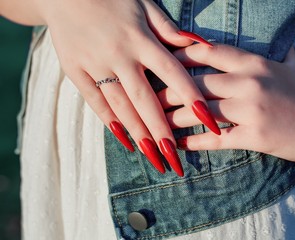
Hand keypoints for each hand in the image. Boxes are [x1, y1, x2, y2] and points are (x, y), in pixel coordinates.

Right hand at [35, 0, 218, 175]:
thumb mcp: (144, 3)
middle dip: (162, 133)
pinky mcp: (75, 71)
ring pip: (121, 106)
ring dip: (139, 135)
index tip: (210, 122)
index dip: (192, 98)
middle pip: (145, 100)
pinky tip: (127, 143)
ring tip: (155, 160)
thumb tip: (200, 47)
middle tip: (176, 161)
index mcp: (140, 38)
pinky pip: (95, 102)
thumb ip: (169, 28)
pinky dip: (111, 123)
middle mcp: (119, 55)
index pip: (172, 73)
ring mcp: (94, 64)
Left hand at [159, 43, 294, 161]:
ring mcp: (250, 110)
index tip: (159, 60)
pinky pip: (215, 139)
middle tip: (146, 97)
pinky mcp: (254, 136)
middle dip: (166, 91)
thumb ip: (272, 49)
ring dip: (173, 118)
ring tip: (154, 123)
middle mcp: (248, 83)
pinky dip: (194, 142)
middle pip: (195, 84)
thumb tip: (269, 34)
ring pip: (200, 111)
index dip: (179, 55)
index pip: (207, 53)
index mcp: (253, 63)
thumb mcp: (289, 65)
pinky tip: (178, 145)